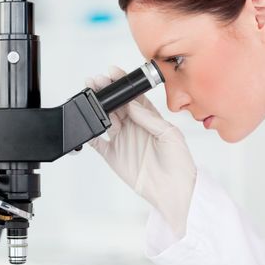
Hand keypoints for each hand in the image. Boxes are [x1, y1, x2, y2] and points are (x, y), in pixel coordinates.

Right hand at [86, 66, 196, 237]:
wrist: (173, 191)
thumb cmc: (179, 163)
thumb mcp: (171, 135)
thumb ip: (151, 119)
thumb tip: (133, 104)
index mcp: (149, 118)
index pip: (133, 96)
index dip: (122, 84)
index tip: (113, 73)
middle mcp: (134, 127)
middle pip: (116, 104)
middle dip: (105, 91)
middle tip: (96, 82)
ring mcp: (122, 140)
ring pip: (104, 119)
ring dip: (96, 108)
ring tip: (91, 98)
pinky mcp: (113, 155)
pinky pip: (97, 142)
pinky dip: (89, 134)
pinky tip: (85, 124)